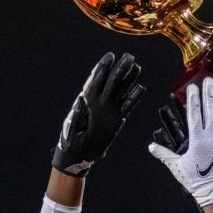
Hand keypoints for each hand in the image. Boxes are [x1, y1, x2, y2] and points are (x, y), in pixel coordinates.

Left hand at [52, 52, 145, 176]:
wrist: (78, 155)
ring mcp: (109, 110)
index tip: (110, 56)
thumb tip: (81, 97)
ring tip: (137, 67)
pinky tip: (140, 88)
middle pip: (111, 81)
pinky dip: (134, 97)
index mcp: (87, 100)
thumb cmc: (71, 140)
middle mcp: (99, 102)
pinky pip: (127, 106)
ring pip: (120, 91)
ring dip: (128, 79)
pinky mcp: (117, 119)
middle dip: (119, 68)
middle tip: (129, 57)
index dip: (103, 67)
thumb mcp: (71, 126)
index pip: (96, 80)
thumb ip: (77, 112)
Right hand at [152, 90, 212, 187]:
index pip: (194, 113)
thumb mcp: (177, 167)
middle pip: (210, 109)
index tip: (192, 87)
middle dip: (208, 93)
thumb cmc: (197, 180)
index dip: (193, 98)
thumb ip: (164, 155)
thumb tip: (151, 147)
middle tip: (208, 80)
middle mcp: (212, 136)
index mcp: (197, 139)